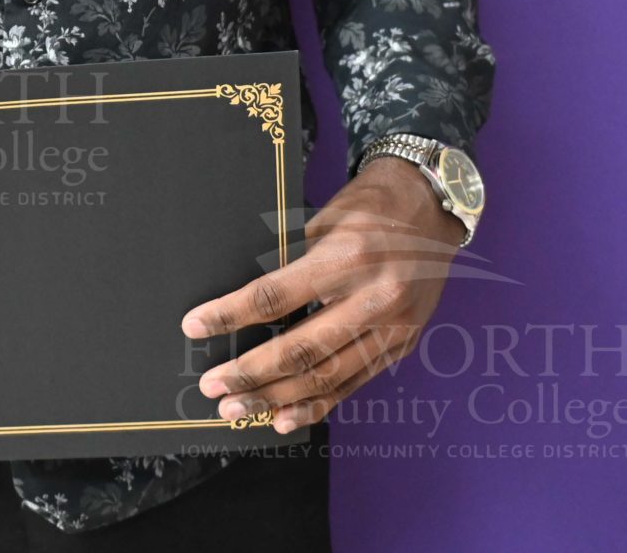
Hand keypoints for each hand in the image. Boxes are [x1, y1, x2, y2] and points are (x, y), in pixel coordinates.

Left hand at [176, 154, 465, 432]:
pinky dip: (317, 405)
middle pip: (302, 349)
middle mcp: (374, 297)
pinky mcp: (401, 345)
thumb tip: (246, 306)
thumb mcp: (325, 223)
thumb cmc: (370, 207)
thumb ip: (292, 265)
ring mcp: (393, 327)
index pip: (276, 296)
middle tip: (213, 387)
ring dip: (277, 399)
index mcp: (348, 257)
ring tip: (237, 409)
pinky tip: (285, 418)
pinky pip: (353, 384)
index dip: (230, 314)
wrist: (431, 207)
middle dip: (251, 373)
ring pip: (327, 377)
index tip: (195, 327)